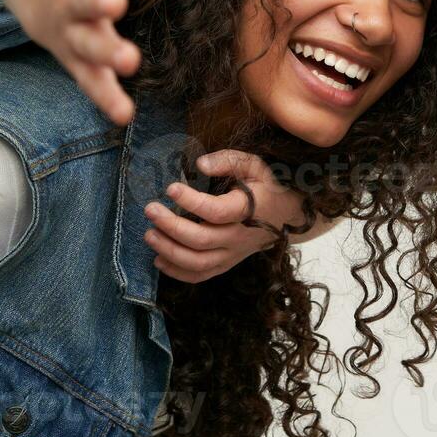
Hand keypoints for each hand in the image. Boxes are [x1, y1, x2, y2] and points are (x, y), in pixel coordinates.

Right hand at [0, 0, 140, 124]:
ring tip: (129, 62)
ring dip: (106, 53)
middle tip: (115, 4)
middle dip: (96, 4)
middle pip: (80, 1)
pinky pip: (91, 78)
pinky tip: (124, 115)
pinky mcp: (78, 56)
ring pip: (87, 44)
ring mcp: (70, 29)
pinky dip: (105, 95)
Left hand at [142, 150, 308, 282]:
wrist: (287, 213)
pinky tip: (158, 260)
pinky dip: (177, 272)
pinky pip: (201, 275)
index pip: (217, 212)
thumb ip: (228, 160)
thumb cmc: (267, 185)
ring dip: (170, 251)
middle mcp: (240, 237)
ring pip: (198, 263)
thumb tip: (200, 164)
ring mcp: (233, 254)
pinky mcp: (227, 263)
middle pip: (202, 240)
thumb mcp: (254, 164)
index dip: (191, 202)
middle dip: (171, 226)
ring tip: (149, 234)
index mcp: (249, 211)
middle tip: (150, 209)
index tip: (171, 188)